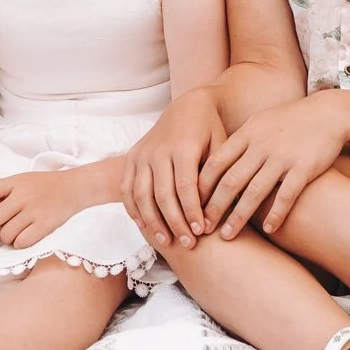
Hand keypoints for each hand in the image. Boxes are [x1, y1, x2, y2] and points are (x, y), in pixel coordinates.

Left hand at [0, 168, 97, 248]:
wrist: (75, 187)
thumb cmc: (45, 185)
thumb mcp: (22, 180)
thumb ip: (3, 191)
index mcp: (14, 182)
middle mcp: (22, 196)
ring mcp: (34, 212)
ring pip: (5, 235)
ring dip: (6, 237)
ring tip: (13, 231)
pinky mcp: (45, 225)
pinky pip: (21, 242)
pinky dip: (20, 243)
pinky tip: (24, 236)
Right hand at [125, 89, 224, 248]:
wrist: (189, 105)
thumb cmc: (211, 130)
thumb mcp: (221, 146)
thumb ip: (217, 176)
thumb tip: (216, 212)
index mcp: (182, 146)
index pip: (185, 187)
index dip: (193, 211)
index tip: (202, 231)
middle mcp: (157, 150)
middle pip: (162, 194)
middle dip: (175, 222)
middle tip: (189, 243)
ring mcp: (141, 154)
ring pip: (141, 195)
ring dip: (153, 221)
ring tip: (167, 241)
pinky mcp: (132, 158)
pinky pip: (127, 189)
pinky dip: (134, 210)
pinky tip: (145, 226)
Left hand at [199, 89, 349, 238]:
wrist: (328, 112)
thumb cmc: (289, 121)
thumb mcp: (259, 124)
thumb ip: (238, 144)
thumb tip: (213, 165)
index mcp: (247, 135)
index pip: (215, 164)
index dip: (201, 187)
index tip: (191, 206)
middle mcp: (261, 146)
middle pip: (230, 181)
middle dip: (214, 207)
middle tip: (203, 228)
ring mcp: (283, 157)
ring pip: (254, 192)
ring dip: (238, 217)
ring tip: (227, 236)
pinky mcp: (304, 167)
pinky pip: (286, 195)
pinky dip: (276, 213)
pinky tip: (268, 229)